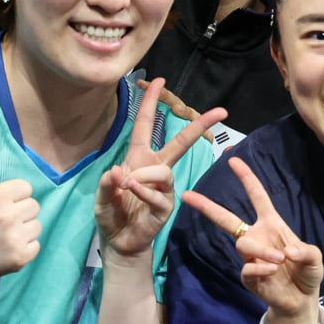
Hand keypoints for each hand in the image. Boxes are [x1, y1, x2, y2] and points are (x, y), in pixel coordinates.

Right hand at [0, 142, 41, 290]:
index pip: (25, 188)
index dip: (13, 196)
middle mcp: (9, 215)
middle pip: (33, 205)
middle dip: (19, 211)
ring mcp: (15, 238)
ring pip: (37, 225)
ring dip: (24, 229)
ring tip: (2, 236)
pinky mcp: (20, 257)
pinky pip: (36, 245)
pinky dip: (24, 248)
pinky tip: (5, 249)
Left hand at [95, 77, 226, 260]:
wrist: (119, 243)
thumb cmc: (112, 214)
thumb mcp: (101, 197)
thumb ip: (106, 184)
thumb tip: (117, 172)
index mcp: (139, 158)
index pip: (145, 125)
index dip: (151, 102)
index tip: (160, 80)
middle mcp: (154, 169)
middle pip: (180, 142)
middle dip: (199, 124)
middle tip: (221, 112)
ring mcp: (164, 188)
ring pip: (164, 170)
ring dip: (143, 176)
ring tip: (126, 185)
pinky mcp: (166, 206)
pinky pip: (159, 193)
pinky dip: (143, 190)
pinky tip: (130, 192)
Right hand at [183, 157, 323, 323]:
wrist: (301, 300)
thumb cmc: (307, 272)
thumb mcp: (315, 258)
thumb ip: (306, 252)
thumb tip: (287, 251)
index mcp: (271, 224)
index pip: (257, 196)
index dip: (246, 178)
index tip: (233, 160)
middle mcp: (257, 236)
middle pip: (226, 218)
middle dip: (207, 206)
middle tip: (187, 195)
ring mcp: (250, 257)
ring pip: (242, 243)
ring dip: (261, 250)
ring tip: (279, 260)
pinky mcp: (248, 277)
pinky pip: (246, 268)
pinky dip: (259, 269)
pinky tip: (271, 272)